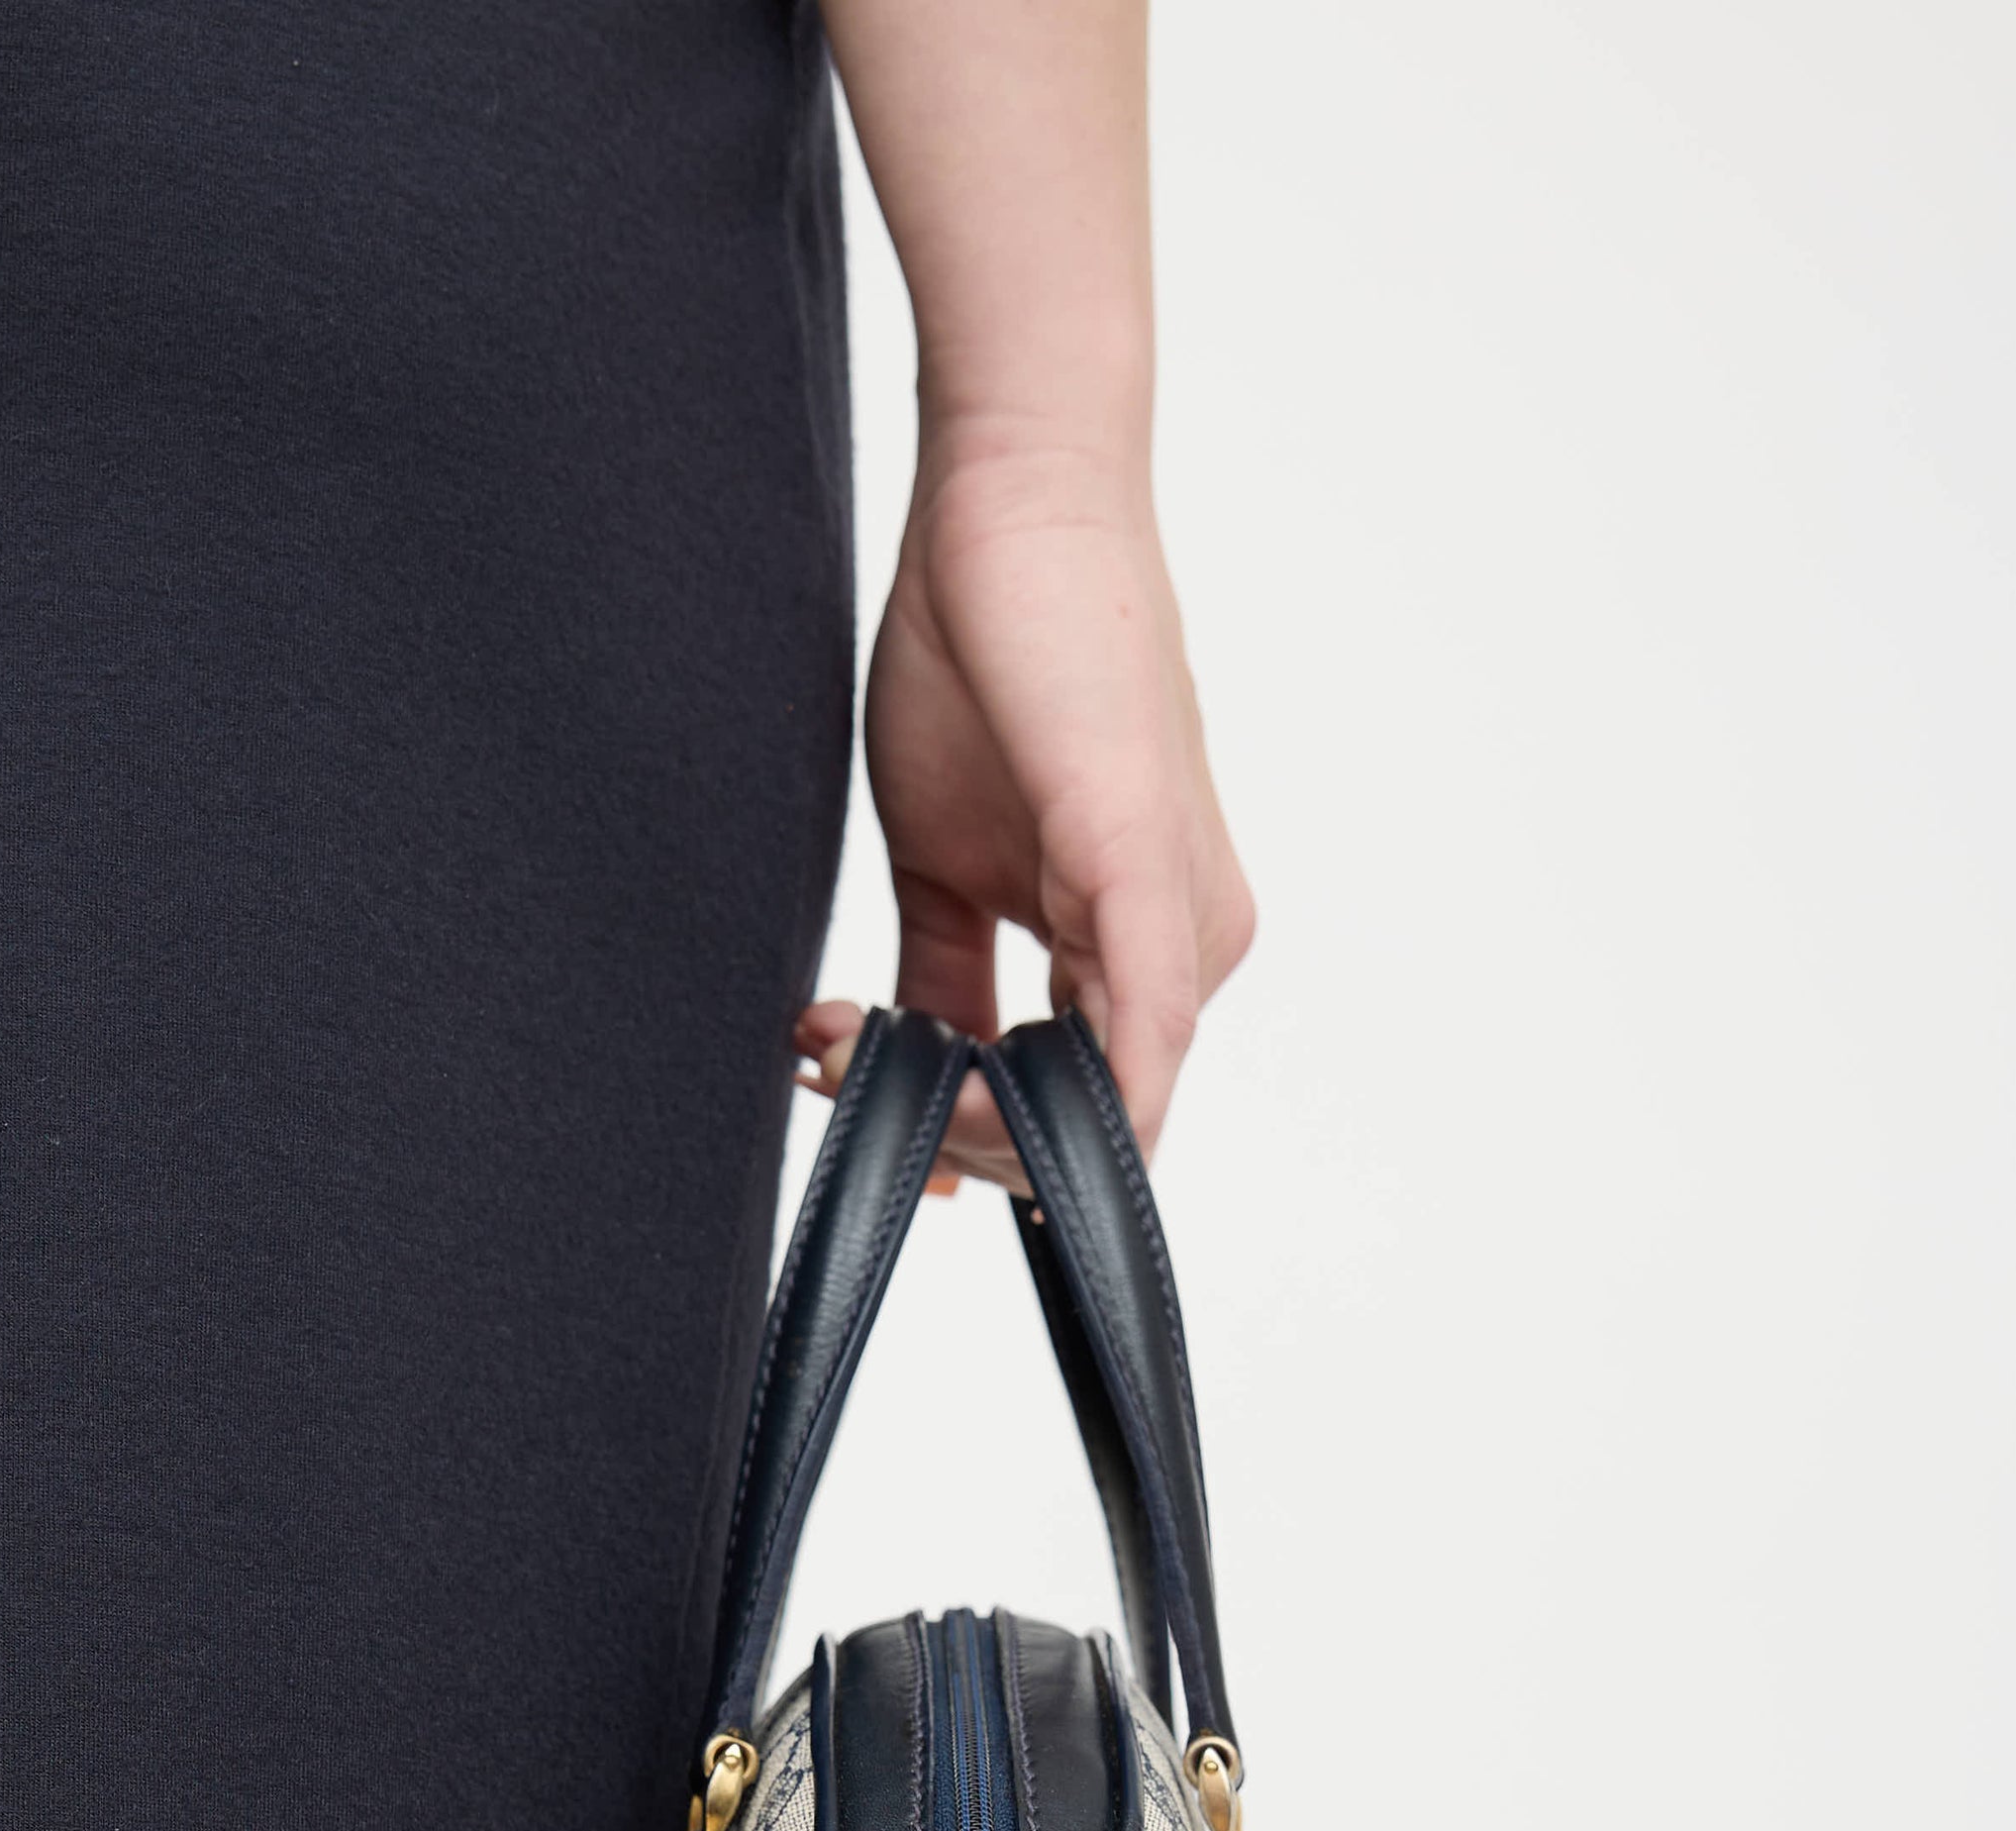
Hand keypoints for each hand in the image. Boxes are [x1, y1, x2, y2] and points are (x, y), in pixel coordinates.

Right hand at [795, 440, 1253, 1191]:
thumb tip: (908, 1083)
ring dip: (960, 1119)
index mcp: (1141, 946)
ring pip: (1102, 1118)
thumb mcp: (941, 862)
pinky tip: (938, 1089)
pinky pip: (1135, 1052)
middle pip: (1087, 1133)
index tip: (848, 1093)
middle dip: (945, 1134)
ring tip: (843, 1040)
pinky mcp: (1151, 877)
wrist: (1007, 504)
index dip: (965, 1142)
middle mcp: (1187, 947)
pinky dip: (1040, 1105)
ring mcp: (1183, 920)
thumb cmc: (984, 657)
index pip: (1074, 1112)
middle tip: (828, 1064)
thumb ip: (943, 984)